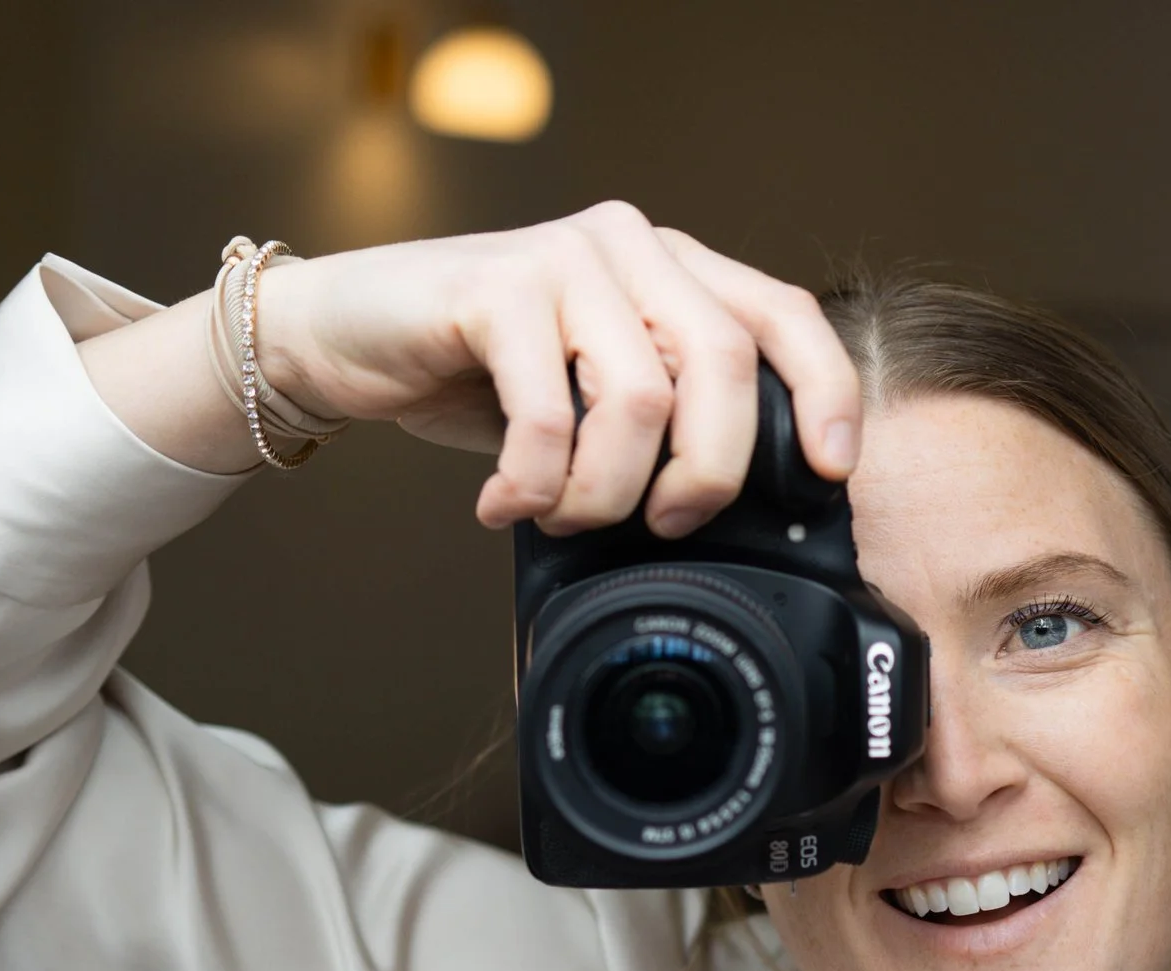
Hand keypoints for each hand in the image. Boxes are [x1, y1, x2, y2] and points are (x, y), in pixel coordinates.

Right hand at [258, 203, 862, 536]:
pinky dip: (532, 484)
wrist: (339, 338)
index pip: (782, 315)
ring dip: (602, 491)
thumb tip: (736, 507)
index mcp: (671, 269)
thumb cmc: (472, 377)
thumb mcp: (589, 400)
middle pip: (723, 366)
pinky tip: (502, 502)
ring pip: (641, 400)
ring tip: (558, 514)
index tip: (830, 472)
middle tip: (661, 524)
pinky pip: (548, 413)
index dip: (825, 392)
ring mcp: (565, 256)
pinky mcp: (496, 285)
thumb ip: (661, 420)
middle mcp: (629, 247)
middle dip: (706, 473)